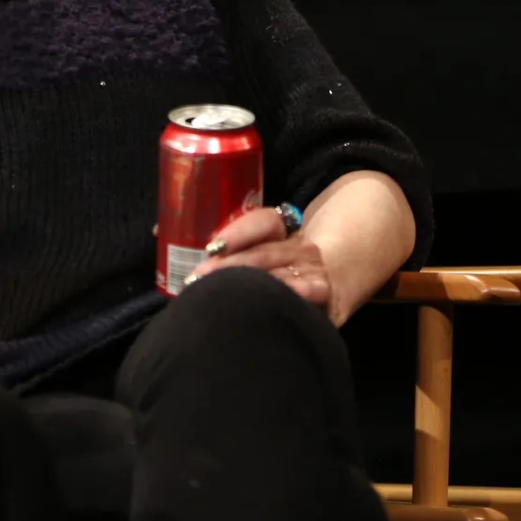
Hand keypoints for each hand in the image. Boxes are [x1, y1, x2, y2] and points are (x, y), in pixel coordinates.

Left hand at [189, 205, 333, 317]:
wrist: (339, 279)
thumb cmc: (284, 267)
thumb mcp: (265, 248)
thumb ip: (233, 247)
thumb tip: (181, 243)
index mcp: (283, 231)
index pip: (264, 222)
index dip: (239, 232)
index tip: (213, 248)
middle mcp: (301, 248)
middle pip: (265, 252)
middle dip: (231, 266)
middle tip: (201, 278)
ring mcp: (316, 270)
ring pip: (283, 274)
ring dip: (254, 283)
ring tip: (228, 293)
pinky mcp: (327, 295)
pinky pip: (312, 291)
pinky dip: (295, 293)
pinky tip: (280, 299)